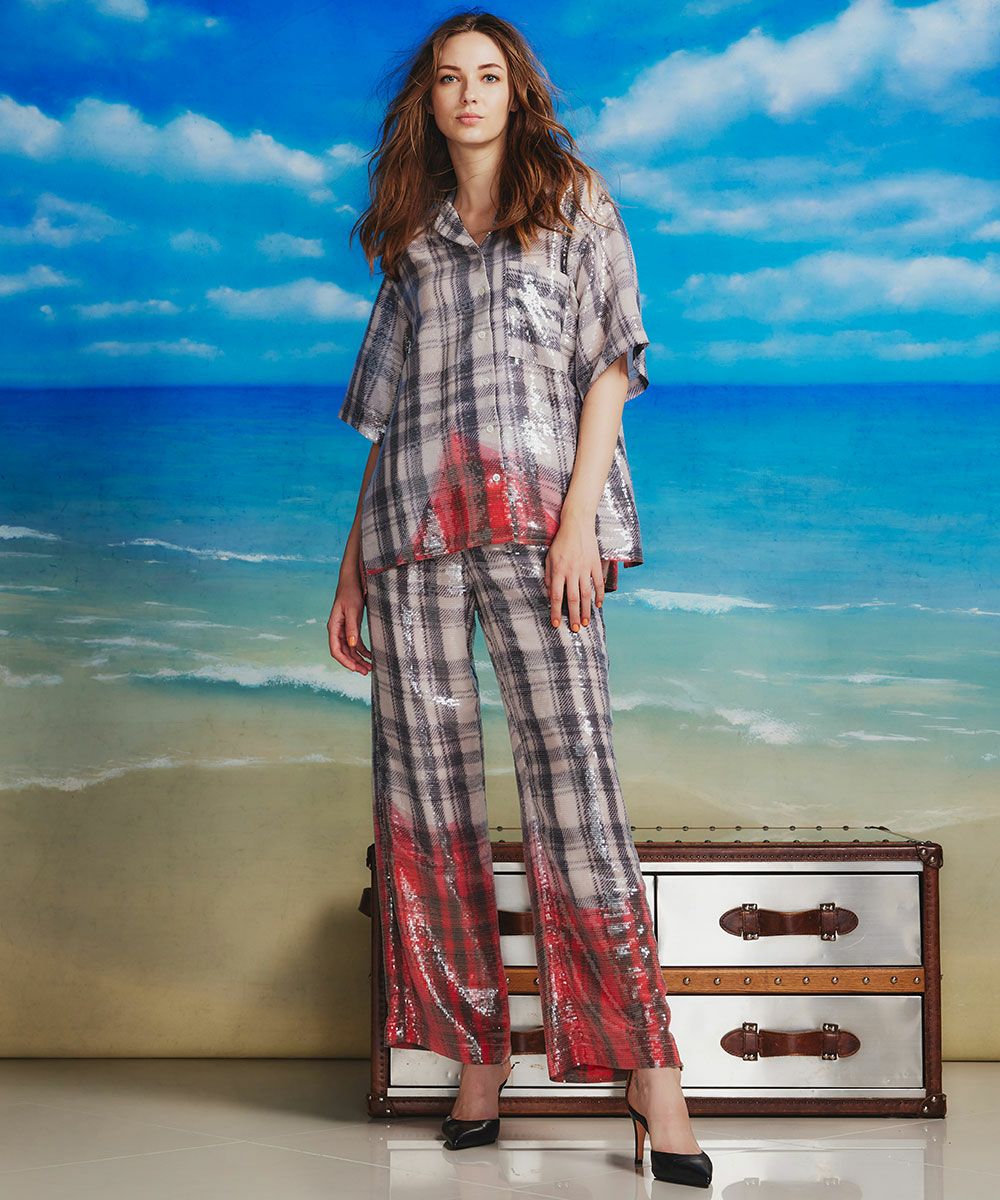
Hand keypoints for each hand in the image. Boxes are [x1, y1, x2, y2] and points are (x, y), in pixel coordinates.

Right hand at [328, 559, 372, 673]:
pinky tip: (370, 655)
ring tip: (369, 667)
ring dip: (358, 659)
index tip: (356, 669)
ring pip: (350, 649)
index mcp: (334, 626)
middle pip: (343, 652)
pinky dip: (362, 650)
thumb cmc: (350, 592)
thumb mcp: (352, 610)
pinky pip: (355, 642)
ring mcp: (344, 629)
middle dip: (354, 663)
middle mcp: (337, 630)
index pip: (336, 650)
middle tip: (366, 671)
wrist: (352, 579)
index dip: (345, 662)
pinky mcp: (351, 626)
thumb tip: (352, 645)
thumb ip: (352, 627)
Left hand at [544, 518, 605, 631]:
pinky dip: (600, 595)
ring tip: (587, 622)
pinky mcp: (595, 564)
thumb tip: (551, 594)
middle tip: (576, 629)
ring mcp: (585, 568)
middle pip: (573, 598)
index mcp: (558, 570)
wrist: (577, 525)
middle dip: (574, 615)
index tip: (556, 624)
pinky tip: (599, 605)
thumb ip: (549, 577)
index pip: (556, 596)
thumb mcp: (549, 558)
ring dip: (586, 610)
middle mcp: (572, 571)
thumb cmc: (560, 542)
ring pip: (586, 593)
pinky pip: (598, 582)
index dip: (556, 611)